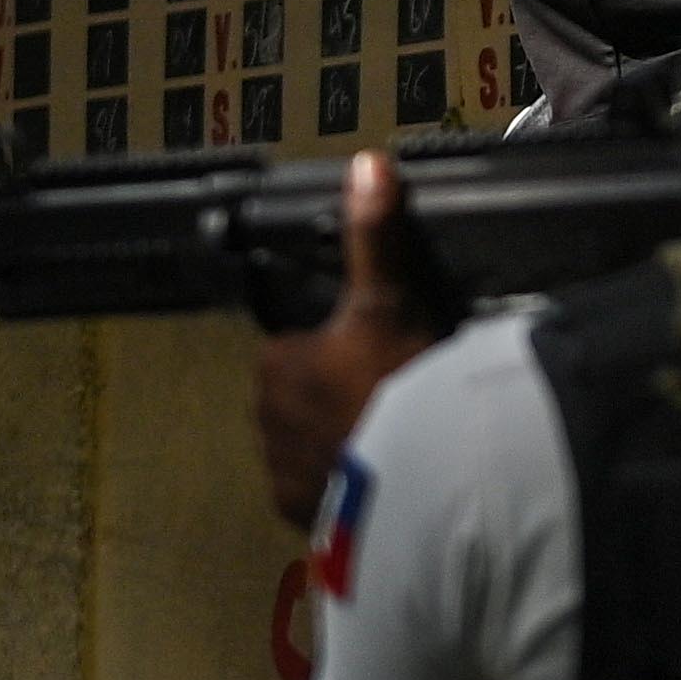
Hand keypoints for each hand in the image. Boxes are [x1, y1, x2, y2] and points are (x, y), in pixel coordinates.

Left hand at [252, 153, 438, 529]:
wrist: (415, 481)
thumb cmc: (398, 384)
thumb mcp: (391, 302)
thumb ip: (375, 237)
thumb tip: (367, 162)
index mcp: (276, 365)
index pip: (295, 349)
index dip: (336, 352)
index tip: (377, 360)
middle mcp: (265, 420)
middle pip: (299, 399)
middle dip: (332, 399)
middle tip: (390, 400)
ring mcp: (282, 473)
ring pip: (306, 447)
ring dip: (335, 445)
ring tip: (390, 445)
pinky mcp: (303, 517)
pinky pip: (319, 494)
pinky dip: (343, 490)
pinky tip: (383, 484)